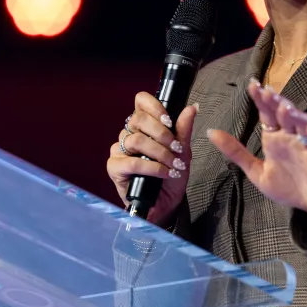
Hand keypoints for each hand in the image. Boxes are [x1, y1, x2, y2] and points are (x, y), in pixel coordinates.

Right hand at [106, 92, 197, 224]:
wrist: (166, 204)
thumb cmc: (171, 176)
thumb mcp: (183, 151)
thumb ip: (184, 129)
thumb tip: (192, 107)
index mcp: (143, 125)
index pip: (141, 101)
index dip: (155, 107)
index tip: (169, 122)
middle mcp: (128, 134)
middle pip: (138, 119)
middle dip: (162, 134)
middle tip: (177, 149)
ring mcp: (119, 150)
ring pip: (136, 140)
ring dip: (160, 153)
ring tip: (174, 165)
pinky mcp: (115, 167)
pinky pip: (131, 162)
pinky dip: (152, 167)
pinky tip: (164, 173)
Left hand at [207, 79, 306, 220]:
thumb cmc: (287, 186)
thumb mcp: (256, 171)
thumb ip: (236, 151)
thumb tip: (210, 132)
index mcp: (275, 139)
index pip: (267, 114)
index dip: (261, 99)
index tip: (252, 84)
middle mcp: (291, 137)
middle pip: (284, 114)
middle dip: (276, 102)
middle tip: (265, 90)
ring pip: (302, 124)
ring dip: (294, 115)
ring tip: (283, 107)